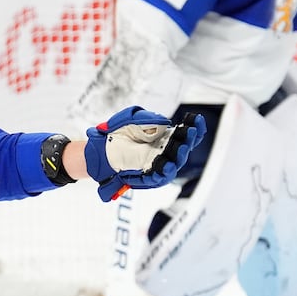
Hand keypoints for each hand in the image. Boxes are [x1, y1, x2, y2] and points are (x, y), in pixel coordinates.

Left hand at [84, 107, 204, 200]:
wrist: (100, 149)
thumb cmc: (118, 134)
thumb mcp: (132, 119)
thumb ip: (148, 119)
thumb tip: (165, 122)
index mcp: (164, 138)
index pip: (185, 134)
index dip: (193, 127)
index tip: (196, 120)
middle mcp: (164, 151)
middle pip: (182, 148)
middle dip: (188, 140)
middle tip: (190, 132)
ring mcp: (157, 164)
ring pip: (173, 163)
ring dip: (179, 156)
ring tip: (181, 148)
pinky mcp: (147, 176)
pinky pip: (157, 176)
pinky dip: (162, 172)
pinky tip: (167, 166)